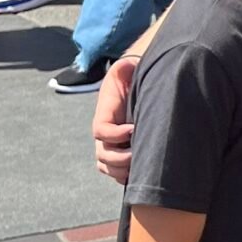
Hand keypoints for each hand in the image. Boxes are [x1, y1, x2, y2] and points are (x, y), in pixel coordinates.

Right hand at [93, 56, 137, 183]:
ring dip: (122, 170)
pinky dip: (124, 176)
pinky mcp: (120, 153)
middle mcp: (104, 133)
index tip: (133, 129)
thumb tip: (126, 65)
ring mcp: (110, 145)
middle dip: (121, 159)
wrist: (137, 87)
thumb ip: (123, 67)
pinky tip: (140, 171)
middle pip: (103, 155)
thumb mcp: (125, 68)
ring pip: (107, 166)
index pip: (100, 131)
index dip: (115, 135)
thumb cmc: (133, 77)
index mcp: (103, 115)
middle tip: (140, 154)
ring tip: (141, 164)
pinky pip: (115, 172)